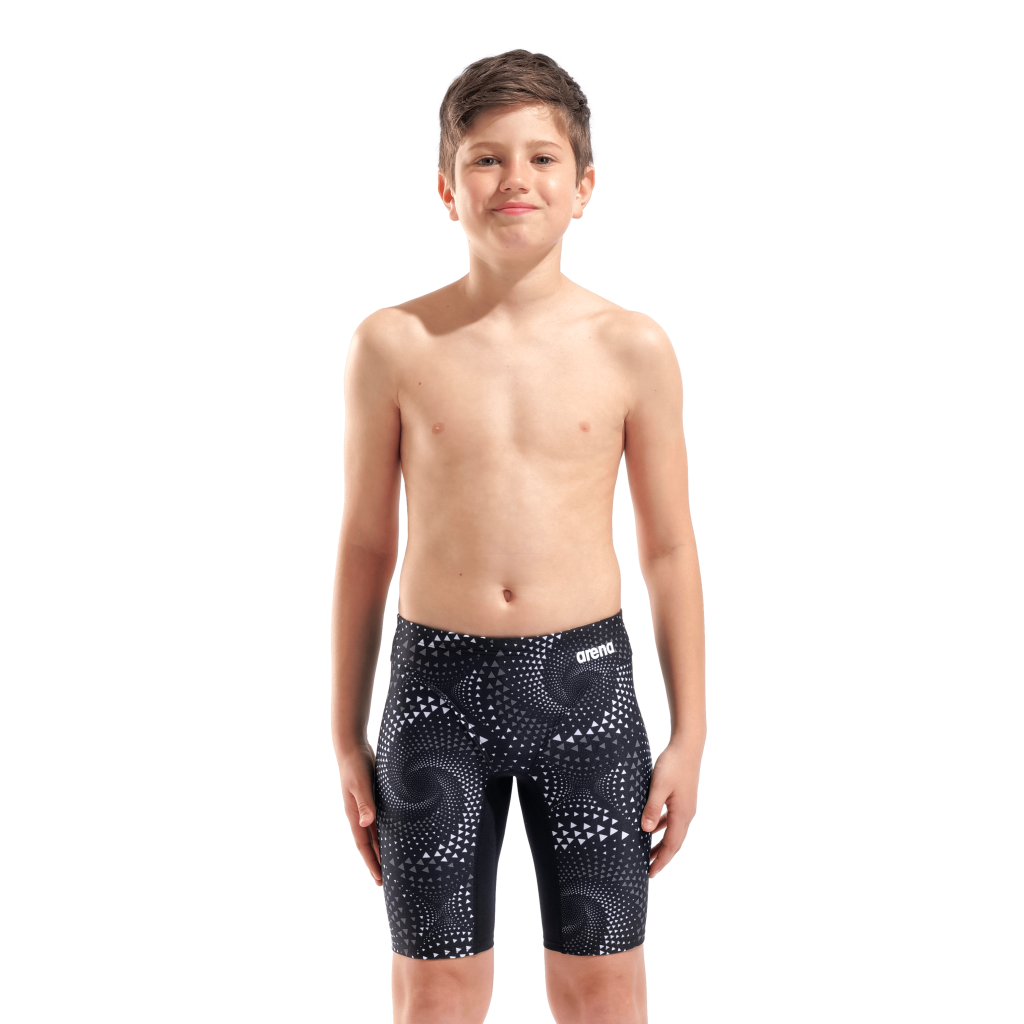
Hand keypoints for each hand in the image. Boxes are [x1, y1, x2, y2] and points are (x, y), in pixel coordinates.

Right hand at [338, 743, 381, 886]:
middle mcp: (361, 815)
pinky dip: (389, 831)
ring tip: (395, 863)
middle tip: (389, 881)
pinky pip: (382, 821)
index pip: (364, 846)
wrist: (353, 748)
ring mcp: (367, 808)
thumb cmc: (355, 766)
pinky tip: (399, 835)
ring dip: (384, 848)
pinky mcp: (375, 799)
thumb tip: (367, 823)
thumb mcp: (360, 784)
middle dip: (379, 862)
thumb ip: (364, 803)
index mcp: (355, 816)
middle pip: (370, 844)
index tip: (380, 880)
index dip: (372, 863)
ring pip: (377, 834)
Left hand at [640, 743, 699, 879]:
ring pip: (673, 832)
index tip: (650, 874)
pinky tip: (652, 828)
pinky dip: (663, 828)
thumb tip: (645, 830)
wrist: (687, 745)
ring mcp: (686, 806)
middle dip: (661, 857)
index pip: (671, 846)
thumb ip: (652, 808)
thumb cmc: (672, 763)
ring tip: (647, 853)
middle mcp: (687, 814)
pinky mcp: (683, 798)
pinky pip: (672, 820)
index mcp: (682, 814)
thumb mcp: (658, 785)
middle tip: (647, 870)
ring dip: (661, 843)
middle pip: (674, 842)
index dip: (661, 861)